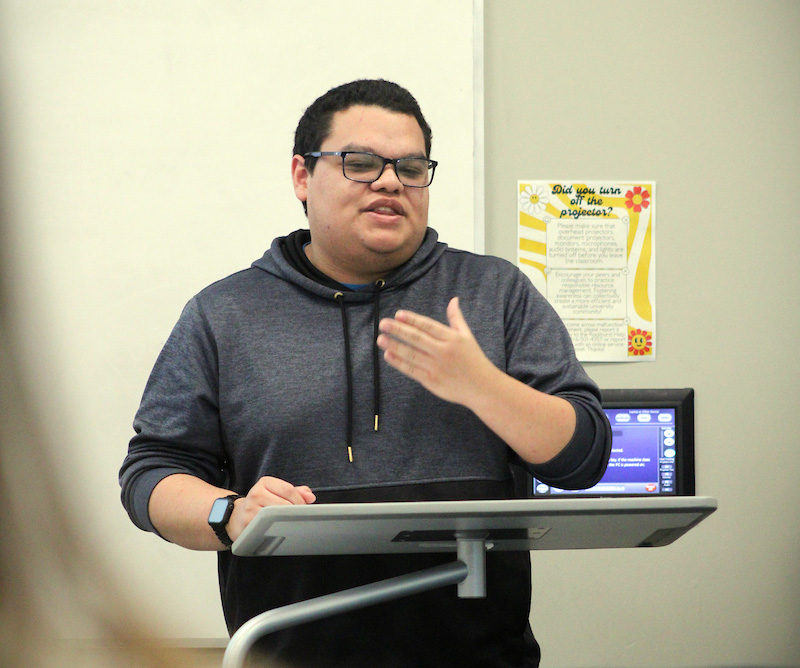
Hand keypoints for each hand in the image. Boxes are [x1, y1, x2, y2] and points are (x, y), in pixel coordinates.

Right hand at [226, 476, 314, 541]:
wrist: (236, 517)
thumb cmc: (261, 504)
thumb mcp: (276, 493)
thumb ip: (295, 492)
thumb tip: (310, 496)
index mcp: (265, 482)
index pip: (288, 489)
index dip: (300, 500)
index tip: (304, 508)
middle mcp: (256, 493)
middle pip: (284, 503)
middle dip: (295, 511)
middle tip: (299, 517)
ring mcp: (251, 509)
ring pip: (276, 515)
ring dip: (287, 520)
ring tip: (290, 523)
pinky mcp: (248, 523)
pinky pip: (267, 526)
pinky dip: (276, 528)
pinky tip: (279, 529)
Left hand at [376, 296, 496, 406]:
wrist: (482, 388)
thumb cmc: (474, 360)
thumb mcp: (468, 337)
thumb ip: (456, 318)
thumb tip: (453, 300)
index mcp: (452, 338)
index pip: (428, 326)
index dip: (412, 319)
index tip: (398, 314)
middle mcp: (443, 351)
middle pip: (417, 338)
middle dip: (398, 330)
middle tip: (383, 324)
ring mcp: (436, 367)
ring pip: (411, 354)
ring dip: (395, 346)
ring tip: (381, 338)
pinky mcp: (431, 381)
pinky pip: (412, 370)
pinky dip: (399, 363)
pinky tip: (388, 355)